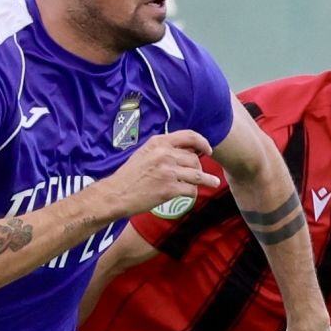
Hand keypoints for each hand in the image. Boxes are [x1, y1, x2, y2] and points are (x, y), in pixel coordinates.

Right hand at [103, 130, 219, 217]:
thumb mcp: (144, 153)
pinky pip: (191, 190)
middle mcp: (165, 154)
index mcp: (159, 142)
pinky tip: (190, 194)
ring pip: (197, 174)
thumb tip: (184, 152)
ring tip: (214, 183)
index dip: (203, 142)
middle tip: (199, 173)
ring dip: (207, 180)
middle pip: (195, 158)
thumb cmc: (129, 176)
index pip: (189, 136)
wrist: (116, 194)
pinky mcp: (170, 189)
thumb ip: (163, 149)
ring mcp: (168, 172)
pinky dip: (193, 193)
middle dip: (199, 167)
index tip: (208, 150)